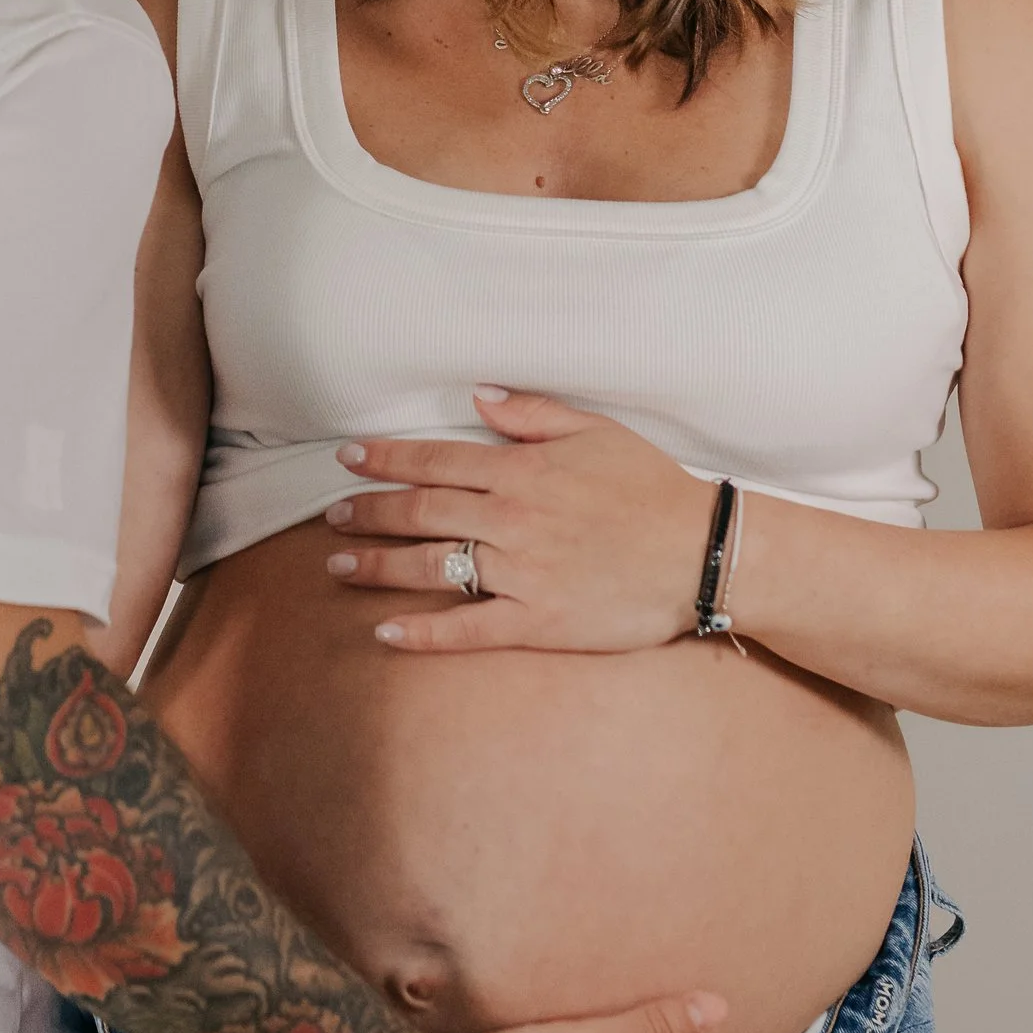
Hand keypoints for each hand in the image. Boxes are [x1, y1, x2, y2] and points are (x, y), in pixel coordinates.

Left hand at [324, 391, 718, 654]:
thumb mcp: (595, 431)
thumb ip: (532, 414)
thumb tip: (477, 399)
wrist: (700, 552)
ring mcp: (521, 572)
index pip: (435, 461)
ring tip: (339, 566)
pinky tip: (386, 634)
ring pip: (433, 566)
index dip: (385, 459)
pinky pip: (468, 628)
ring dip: (379, 566)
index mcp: (521, 471)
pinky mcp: (537, 621)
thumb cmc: (650, 487)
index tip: (346, 459)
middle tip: (332, 516)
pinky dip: (423, 632)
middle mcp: (511, 519)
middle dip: (369, 512)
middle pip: (421, 511)